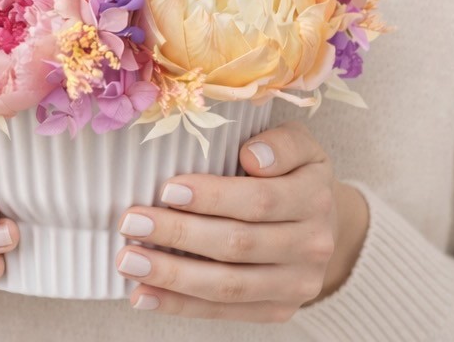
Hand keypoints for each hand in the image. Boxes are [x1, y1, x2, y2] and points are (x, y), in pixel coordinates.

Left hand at [116, 121, 368, 321]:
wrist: (325, 222)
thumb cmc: (294, 171)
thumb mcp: (299, 143)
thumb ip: (280, 142)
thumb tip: (252, 157)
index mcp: (315, 196)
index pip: (260, 200)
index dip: (213, 197)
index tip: (167, 189)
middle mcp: (312, 245)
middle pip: (238, 245)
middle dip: (179, 235)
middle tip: (131, 223)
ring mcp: (297, 284)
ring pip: (228, 285)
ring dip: (172, 275)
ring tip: (129, 261)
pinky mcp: (279, 311)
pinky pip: (224, 311)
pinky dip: (180, 305)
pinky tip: (144, 295)